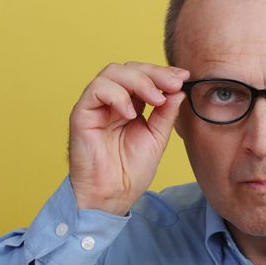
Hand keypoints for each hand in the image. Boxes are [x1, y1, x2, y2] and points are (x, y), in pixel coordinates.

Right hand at [68, 62, 188, 214]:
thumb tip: (179, 90)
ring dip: (139, 81)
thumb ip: (166, 113)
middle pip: (129, 68)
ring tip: (156, 100)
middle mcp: (112, 101)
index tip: (184, 77)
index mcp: (130, 104)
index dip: (163, 72)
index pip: (144, 76)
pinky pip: (96, 90)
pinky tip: (131, 114)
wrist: (113, 196)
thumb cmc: (131, 170)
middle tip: (173, 84)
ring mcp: (96, 106)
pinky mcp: (81, 114)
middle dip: (154, 73)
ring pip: (112, 72)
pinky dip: (117, 96)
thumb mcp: (157, 137)